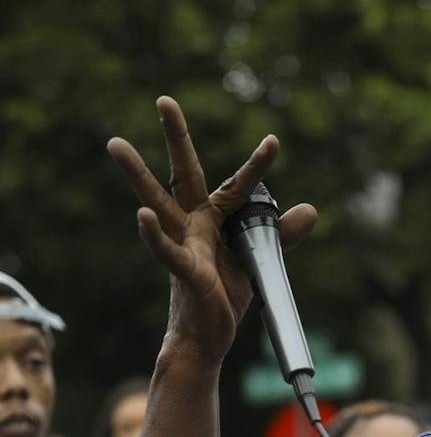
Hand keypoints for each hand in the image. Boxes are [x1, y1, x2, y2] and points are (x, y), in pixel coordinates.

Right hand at [106, 97, 317, 363]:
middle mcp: (195, 224)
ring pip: (157, 202)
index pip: (237, 185)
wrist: (209, 337)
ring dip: (137, 174)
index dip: (257, 166)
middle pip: (183, 174)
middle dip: (176, 138)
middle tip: (164, 99)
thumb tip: (309, 209)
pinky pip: (166, 249)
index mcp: (215, 220)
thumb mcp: (260, 260)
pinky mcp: (184, 271)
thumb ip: (281, 235)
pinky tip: (141, 215)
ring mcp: (185, 244)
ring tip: (116, 143)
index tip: (273, 140)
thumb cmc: (226, 296)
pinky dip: (153, 233)